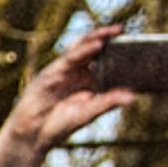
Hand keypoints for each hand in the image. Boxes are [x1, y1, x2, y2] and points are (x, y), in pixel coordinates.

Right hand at [0, 25, 132, 166]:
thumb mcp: (87, 114)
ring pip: (81, 49)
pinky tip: (95, 45)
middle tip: (124, 30)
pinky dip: (82, 51)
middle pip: (93, 49)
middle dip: (108, 38)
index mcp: (87, 80)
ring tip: (112, 32)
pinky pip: (68, 58)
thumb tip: (133, 97)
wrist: (31, 136)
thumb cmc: (58, 126)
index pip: (105, 60)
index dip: (118, 51)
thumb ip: (108, 103)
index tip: (136, 44)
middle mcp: (76, 72)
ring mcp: (62, 71)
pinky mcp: (50, 73)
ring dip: (96, 39)